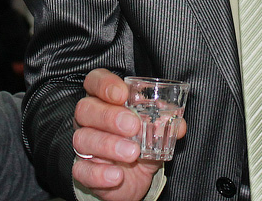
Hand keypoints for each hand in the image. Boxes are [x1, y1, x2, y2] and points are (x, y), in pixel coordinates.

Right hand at [72, 69, 185, 200]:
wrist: (132, 178)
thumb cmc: (140, 143)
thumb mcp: (156, 131)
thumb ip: (166, 125)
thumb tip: (179, 125)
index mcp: (104, 100)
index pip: (94, 81)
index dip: (104, 84)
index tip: (122, 94)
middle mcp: (89, 119)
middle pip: (85, 109)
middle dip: (109, 116)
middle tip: (133, 126)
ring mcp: (83, 145)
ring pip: (83, 139)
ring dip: (108, 145)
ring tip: (133, 153)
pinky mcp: (83, 171)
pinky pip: (82, 170)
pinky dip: (99, 174)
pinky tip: (116, 175)